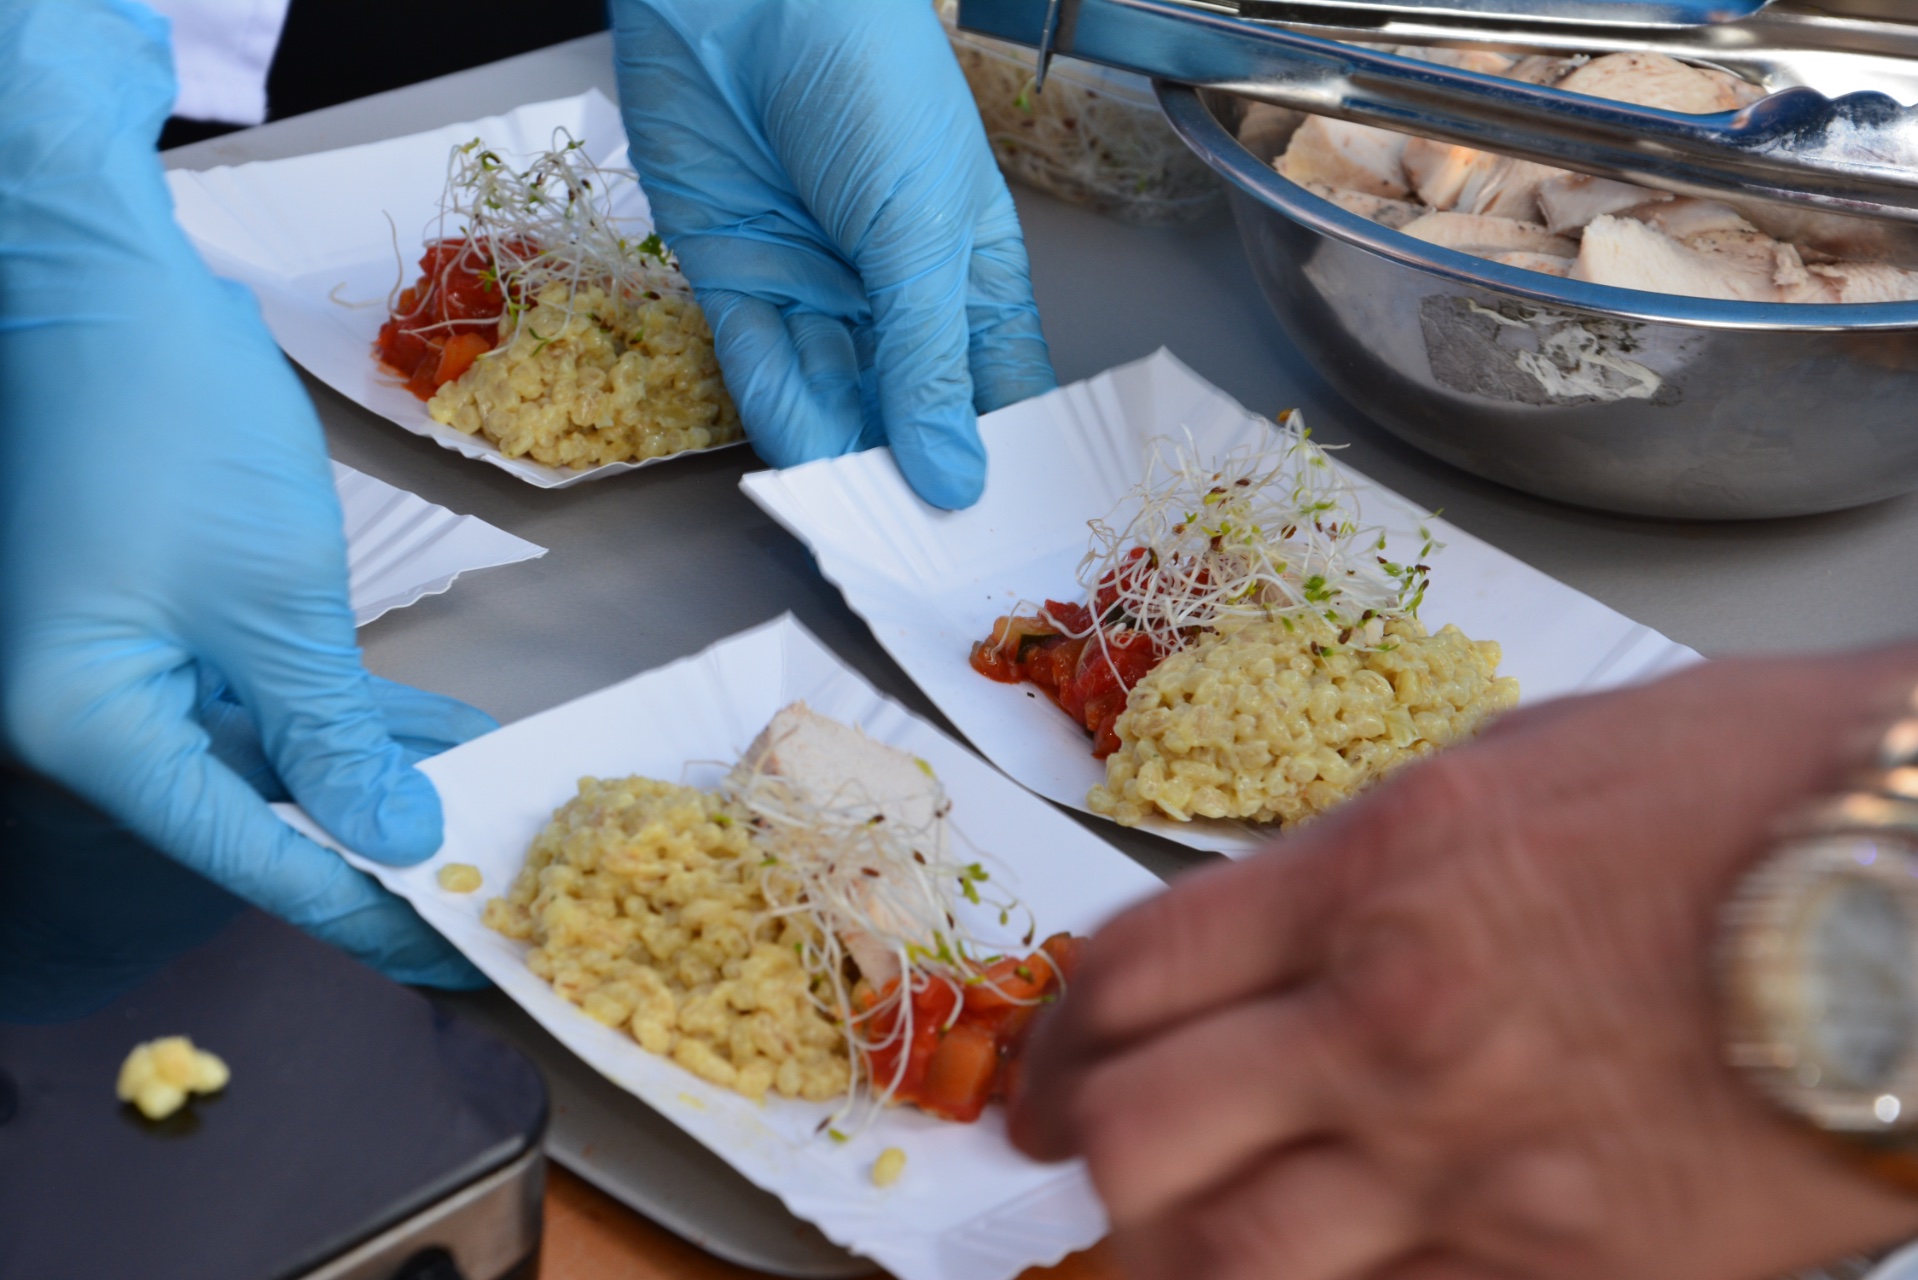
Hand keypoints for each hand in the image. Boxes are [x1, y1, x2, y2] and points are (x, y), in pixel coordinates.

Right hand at [0, 0, 485, 987]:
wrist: (103, 279)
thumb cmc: (165, 423)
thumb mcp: (270, 598)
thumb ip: (330, 735)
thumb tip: (389, 843)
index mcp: (87, 729)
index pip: (244, 857)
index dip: (358, 910)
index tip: (453, 953)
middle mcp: (98, 717)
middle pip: (257, 821)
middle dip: (381, 856)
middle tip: (488, 901)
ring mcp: (136, 669)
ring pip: (277, 761)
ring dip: (384, 784)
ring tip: (495, 822)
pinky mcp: (179, 622)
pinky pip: (276, 697)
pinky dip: (359, 717)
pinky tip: (450, 742)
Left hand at [611, 0, 1054, 509]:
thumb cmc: (868, 76)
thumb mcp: (922, 230)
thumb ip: (929, 362)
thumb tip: (956, 478)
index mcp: (971, 275)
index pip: (995, 393)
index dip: (996, 461)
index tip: (993, 537)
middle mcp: (894, 294)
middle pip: (908, 414)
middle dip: (909, 476)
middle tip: (914, 548)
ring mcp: (814, 290)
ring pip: (831, 402)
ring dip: (840, 456)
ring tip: (856, 513)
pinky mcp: (736, 279)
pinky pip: (759, 367)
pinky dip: (777, 409)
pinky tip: (802, 449)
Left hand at [1012, 649, 1917, 1279]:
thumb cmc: (1738, 794)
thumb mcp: (1505, 775)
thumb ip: (1359, 866)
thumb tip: (1261, 939)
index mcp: (1367, 878)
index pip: (1131, 974)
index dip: (1056, 1041)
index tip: (1043, 1073)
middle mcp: (1392, 1025)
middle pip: (1142, 1133)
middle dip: (1082, 1152)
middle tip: (1070, 1157)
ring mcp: (1477, 1162)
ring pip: (1231, 1258)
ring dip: (1160, 1256)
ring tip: (1149, 1243)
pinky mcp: (1568, 1268)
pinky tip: (1307, 1277)